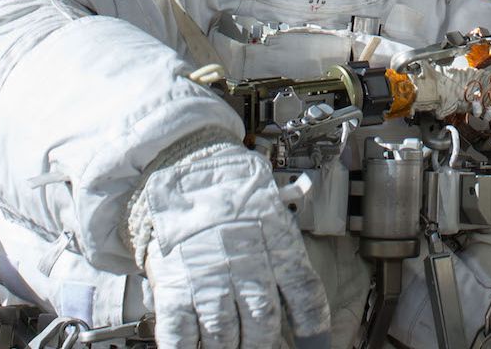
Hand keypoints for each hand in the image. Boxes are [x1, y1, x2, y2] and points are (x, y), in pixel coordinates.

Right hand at [131, 138, 330, 347]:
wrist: (180, 161)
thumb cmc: (225, 185)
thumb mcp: (268, 207)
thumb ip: (280, 247)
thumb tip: (290, 289)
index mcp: (276, 241)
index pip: (305, 295)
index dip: (313, 329)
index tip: (315, 345)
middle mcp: (246, 261)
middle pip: (264, 321)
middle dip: (262, 342)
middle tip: (259, 345)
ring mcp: (209, 275)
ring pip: (226, 334)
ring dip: (228, 347)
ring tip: (228, 347)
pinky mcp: (175, 284)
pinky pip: (181, 333)